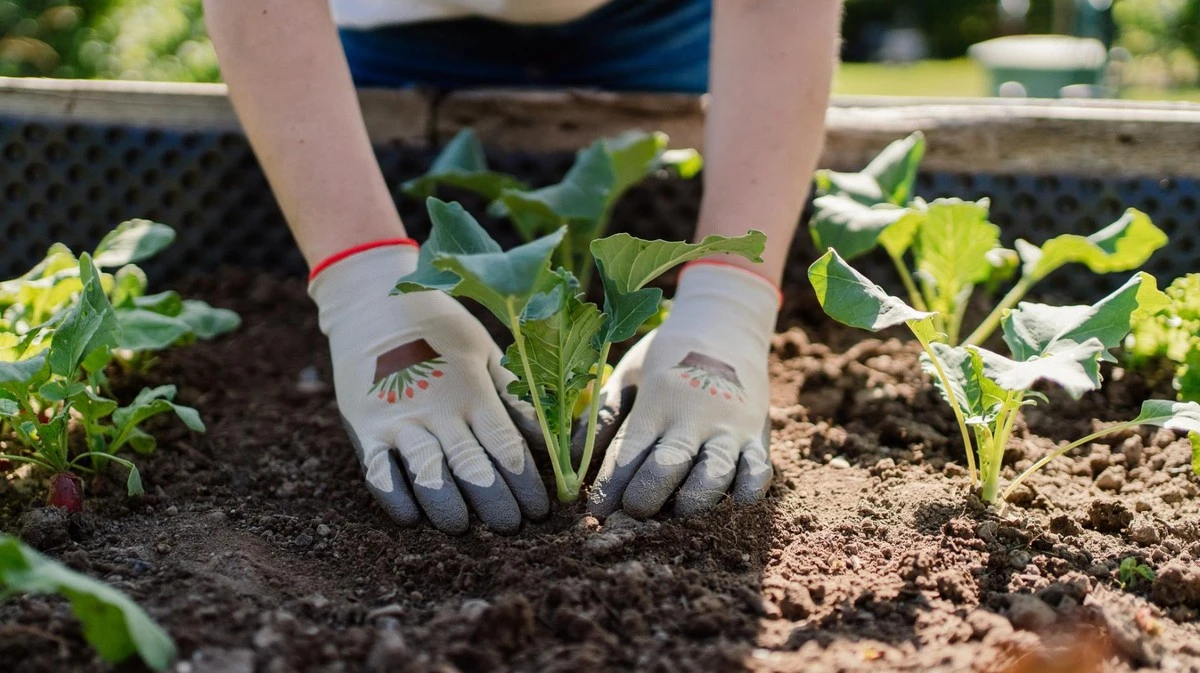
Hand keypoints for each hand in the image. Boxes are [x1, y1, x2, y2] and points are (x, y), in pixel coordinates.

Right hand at [308, 242, 548, 533]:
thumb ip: (514, 396)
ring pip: (427, 474)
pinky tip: (411, 517)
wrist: (372, 298)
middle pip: (472, 467)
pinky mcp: (363, 425)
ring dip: (447, 506)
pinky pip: (378, 470)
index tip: (541, 509)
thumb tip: (550, 436)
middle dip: (495, 503)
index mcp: (473, 391)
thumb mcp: (485, 351)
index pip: (506, 446)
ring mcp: (398, 419)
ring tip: (462, 529)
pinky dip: (394, 496)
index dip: (525, 483)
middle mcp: (438, 409)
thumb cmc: (439, 326)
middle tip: (512, 527)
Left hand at [578, 262, 777, 518]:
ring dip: (695, 500)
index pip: (628, 454)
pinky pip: (759, 469)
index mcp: (656, 402)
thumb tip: (572, 459)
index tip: (596, 513)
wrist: (726, 323)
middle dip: (647, 498)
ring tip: (679, 512)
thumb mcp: (628, 375)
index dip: (610, 488)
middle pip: (668, 466)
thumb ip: (602, 416)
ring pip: (714, 473)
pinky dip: (748, 490)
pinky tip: (734, 503)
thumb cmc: (666, 356)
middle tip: (634, 512)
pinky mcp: (757, 435)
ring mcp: (729, 427)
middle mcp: (692, 417)